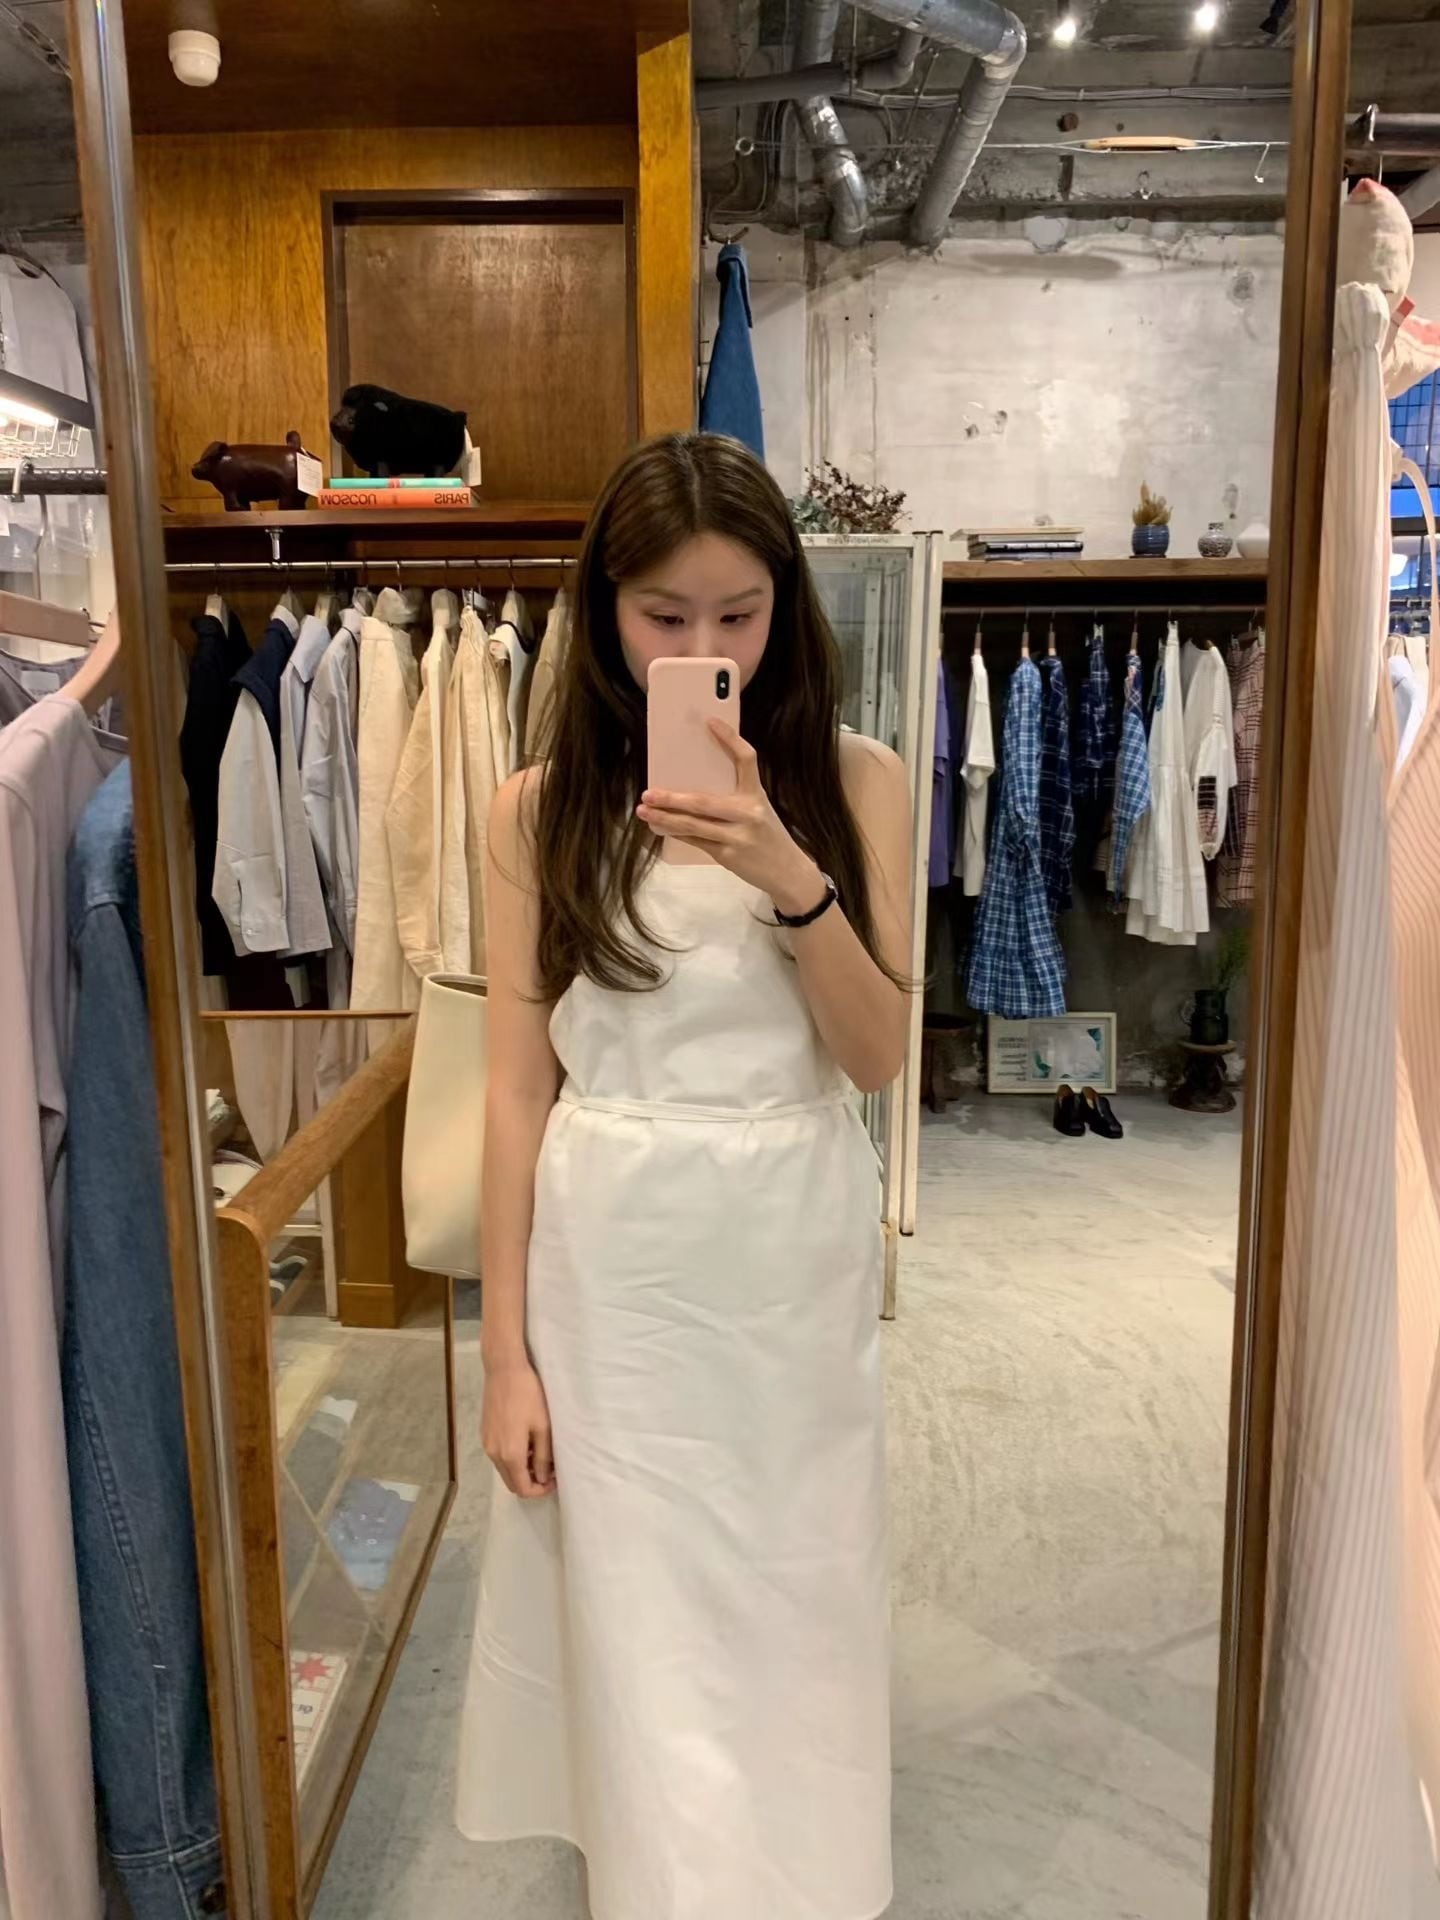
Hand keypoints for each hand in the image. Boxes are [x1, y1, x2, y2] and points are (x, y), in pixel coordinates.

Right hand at [481, 1355, 554, 1498]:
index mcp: (510, 1455)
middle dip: (531, 1483)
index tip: (554, 1480)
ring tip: (539, 1455)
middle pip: (512, 1483)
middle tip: (548, 1471)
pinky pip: (498, 1457)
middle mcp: (494, 1455)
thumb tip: (542, 1478)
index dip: (540, 1491)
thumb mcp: (543, 1427)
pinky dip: (512, 1459)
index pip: (523, 1489)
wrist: (504, 1370)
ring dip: (521, 1471)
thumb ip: (542, 1457)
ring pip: (504, 1471)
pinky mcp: (485, 1434)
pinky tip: (525, 1443)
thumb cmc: (529, 1396)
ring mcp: (487, 1445)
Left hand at [636, 722, 825, 914]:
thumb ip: (735, 800)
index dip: (730, 738)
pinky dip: (676, 833)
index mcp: (757, 795)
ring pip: (693, 824)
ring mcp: (738, 836)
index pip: (746, 759)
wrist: (788, 871)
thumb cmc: (769, 837)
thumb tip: (693, 787)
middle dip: (671, 798)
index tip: (711, 721)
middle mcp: (749, 812)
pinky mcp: (728, 855)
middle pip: (703, 801)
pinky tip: (660, 827)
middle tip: (648, 793)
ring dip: (665, 818)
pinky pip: (696, 840)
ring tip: (644, 811)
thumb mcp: (759, 812)